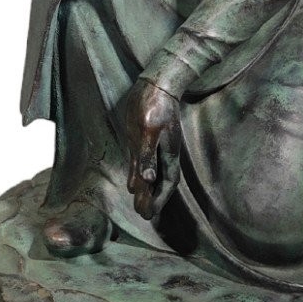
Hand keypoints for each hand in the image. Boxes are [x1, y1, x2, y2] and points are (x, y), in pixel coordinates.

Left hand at [125, 78, 182, 219]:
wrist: (156, 85)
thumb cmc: (155, 106)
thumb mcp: (149, 131)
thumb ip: (148, 156)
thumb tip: (147, 181)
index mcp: (167, 154)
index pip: (165, 184)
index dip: (158, 200)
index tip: (149, 214)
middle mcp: (162, 154)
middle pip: (158, 181)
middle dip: (152, 199)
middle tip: (143, 216)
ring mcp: (154, 146)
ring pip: (150, 173)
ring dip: (146, 189)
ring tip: (139, 204)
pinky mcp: (144, 139)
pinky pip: (143, 162)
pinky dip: (140, 174)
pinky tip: (135, 181)